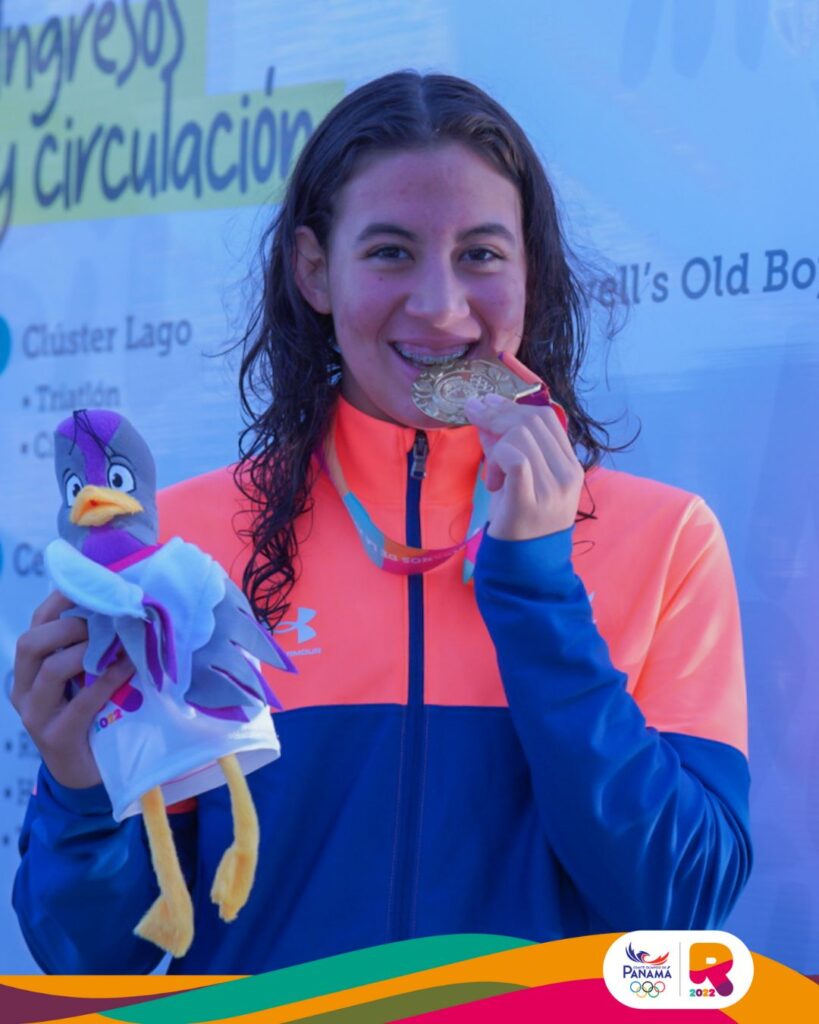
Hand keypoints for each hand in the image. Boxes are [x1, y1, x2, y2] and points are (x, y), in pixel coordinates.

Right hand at [11, 591, 134, 788]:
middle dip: (69, 626)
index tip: (91, 583)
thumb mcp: (86, 679)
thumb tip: (126, 610)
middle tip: (104, 621)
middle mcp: (23, 689)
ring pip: (49, 669)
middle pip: (31, 643)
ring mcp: (35, 715)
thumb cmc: (90, 717)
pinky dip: (107, 681)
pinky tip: (128, 668)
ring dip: (86, 650)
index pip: (36, 625)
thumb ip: (93, 651)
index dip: (60, 601)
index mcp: (29, 670)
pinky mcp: (55, 737)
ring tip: (116, 643)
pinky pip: (80, 703)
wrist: (85, 775)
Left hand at [464, 393, 583, 540]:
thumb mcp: (515, 478)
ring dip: (495, 445)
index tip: (486, 402)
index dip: (513, 405)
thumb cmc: (521, 521)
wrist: (526, 566)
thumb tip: (484, 413)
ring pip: (520, 437)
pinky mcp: (530, 501)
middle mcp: (567, 474)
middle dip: (496, 414)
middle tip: (473, 416)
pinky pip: (515, 460)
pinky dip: (498, 459)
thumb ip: (504, 446)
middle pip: (531, 422)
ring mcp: (551, 488)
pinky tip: (493, 480)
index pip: (546, 417)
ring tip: (491, 474)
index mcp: (570, 465)